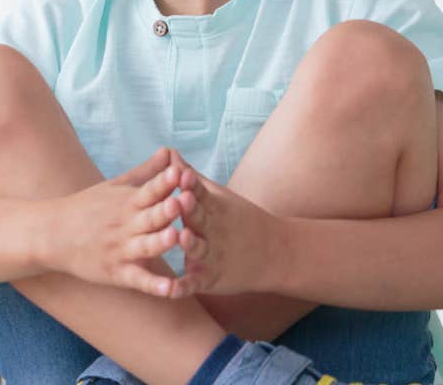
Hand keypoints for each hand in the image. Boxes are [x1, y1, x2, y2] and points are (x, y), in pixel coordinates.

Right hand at [39, 147, 196, 296]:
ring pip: (146, 246)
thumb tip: (170, 151)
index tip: (179, 171)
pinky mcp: (117, 273)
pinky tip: (169, 289)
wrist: (52, 234)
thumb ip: (147, 172)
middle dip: (166, 210)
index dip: (164, 181)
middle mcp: (126, 225)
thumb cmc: (88, 207)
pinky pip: (138, 280)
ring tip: (175, 236)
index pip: (149, 189)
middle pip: (150, 217)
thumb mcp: (115, 186)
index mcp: (128, 202)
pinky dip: (153, 285)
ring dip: (160, 242)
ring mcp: (121, 250)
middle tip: (182, 201)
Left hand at [151, 152, 279, 297]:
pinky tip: (169, 290)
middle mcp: (214, 231)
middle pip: (200, 219)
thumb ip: (190, 178)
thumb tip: (169, 153)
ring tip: (181, 237)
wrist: (274, 253)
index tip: (181, 174)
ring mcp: (213, 256)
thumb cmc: (238, 220)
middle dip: (190, 210)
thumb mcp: (218, 197)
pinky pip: (194, 283)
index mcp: (214, 209)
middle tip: (180, 199)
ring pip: (199, 249)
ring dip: (190, 243)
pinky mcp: (210, 279)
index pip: (201, 193)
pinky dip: (183, 287)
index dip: (191, 185)